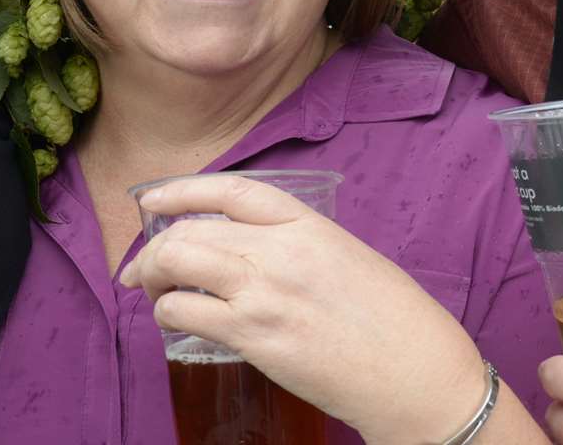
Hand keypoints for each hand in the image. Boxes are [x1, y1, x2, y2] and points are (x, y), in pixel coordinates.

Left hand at [120, 175, 492, 444]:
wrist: (417, 374)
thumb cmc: (395, 321)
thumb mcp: (348, 257)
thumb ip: (297, 244)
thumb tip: (247, 249)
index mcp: (308, 224)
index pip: (230, 190)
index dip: (182, 189)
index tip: (153, 198)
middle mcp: (281, 250)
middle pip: (192, 229)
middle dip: (156, 247)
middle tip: (145, 267)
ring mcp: (265, 293)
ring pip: (179, 263)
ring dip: (153, 277)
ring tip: (154, 293)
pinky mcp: (256, 338)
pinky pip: (186, 313)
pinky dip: (167, 312)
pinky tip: (175, 320)